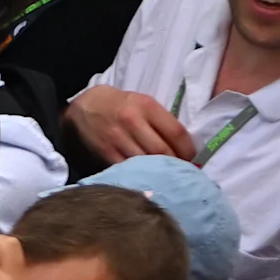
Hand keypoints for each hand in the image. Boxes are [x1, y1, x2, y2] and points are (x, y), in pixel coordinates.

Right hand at [65, 83, 198, 162]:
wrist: (86, 106)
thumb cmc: (121, 104)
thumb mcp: (144, 103)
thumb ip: (162, 121)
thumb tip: (182, 147)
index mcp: (146, 107)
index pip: (176, 133)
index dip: (189, 150)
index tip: (193, 158)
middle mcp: (132, 122)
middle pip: (162, 151)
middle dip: (176, 163)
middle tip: (182, 171)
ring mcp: (117, 138)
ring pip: (146, 162)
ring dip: (159, 171)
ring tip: (167, 175)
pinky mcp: (105, 152)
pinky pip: (128, 167)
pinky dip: (140, 174)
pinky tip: (146, 175)